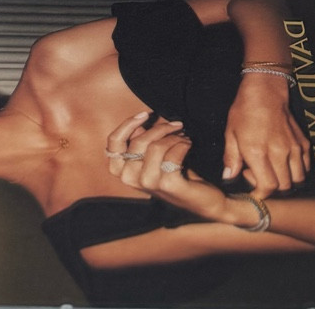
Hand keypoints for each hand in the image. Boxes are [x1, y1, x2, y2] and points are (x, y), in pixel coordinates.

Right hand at [103, 113, 226, 221]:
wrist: (201, 201)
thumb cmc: (175, 174)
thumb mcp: (153, 157)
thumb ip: (141, 142)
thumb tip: (137, 123)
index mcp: (123, 171)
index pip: (113, 144)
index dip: (126, 125)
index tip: (145, 114)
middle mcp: (131, 179)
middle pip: (138, 141)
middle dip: (160, 129)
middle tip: (176, 125)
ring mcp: (149, 184)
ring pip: (156, 147)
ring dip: (173, 137)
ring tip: (183, 138)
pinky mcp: (169, 185)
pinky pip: (173, 155)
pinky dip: (183, 145)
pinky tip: (189, 146)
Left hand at [221, 74, 308, 194]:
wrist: (266, 90)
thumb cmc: (245, 110)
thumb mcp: (231, 132)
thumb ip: (231, 158)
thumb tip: (229, 177)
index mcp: (258, 151)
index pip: (267, 187)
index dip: (260, 194)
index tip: (253, 190)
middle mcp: (279, 151)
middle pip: (283, 187)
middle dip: (272, 188)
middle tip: (259, 174)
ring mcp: (294, 147)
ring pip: (297, 179)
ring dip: (286, 180)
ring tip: (273, 169)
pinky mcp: (303, 142)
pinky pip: (305, 167)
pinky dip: (297, 170)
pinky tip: (284, 162)